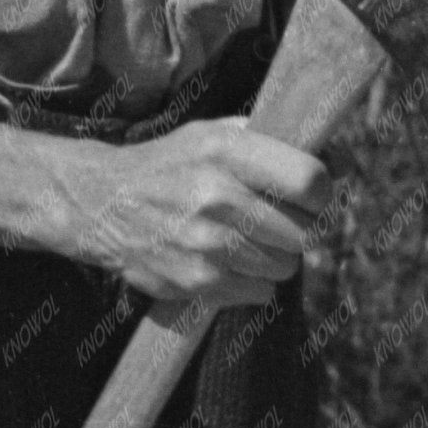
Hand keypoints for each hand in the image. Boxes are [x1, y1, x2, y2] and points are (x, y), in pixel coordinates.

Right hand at [55, 122, 330, 311]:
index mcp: (225, 151)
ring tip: (247, 242)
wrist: (100, 203)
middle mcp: (216, 196)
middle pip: (303, 232)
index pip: (310, 182)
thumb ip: (265, 142)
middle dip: (296, 230)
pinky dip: (251, 283)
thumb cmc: (167, 166)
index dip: (319, 194)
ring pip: (285, 267)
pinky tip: (227, 262)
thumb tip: (326, 156)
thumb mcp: (209, 134)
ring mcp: (206, 243)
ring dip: (274, 259)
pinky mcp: (196, 280)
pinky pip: (259, 293)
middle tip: (275, 223)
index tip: (310, 198)